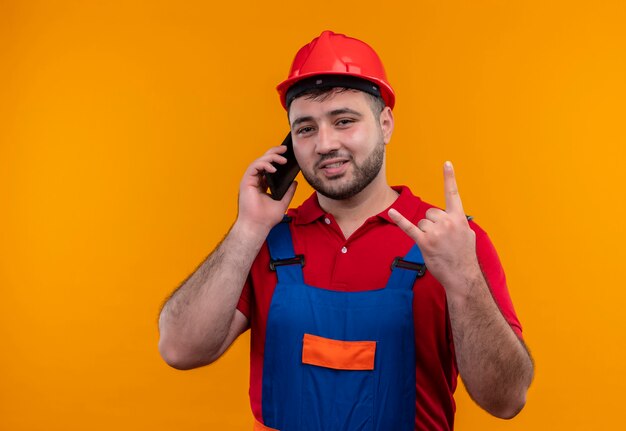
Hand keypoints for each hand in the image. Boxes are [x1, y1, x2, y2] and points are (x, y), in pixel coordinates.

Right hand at [236, 145, 297, 235]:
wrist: (258, 226)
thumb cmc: (266, 218)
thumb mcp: (283, 202)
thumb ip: (288, 192)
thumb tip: (295, 182)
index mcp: (261, 184)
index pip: (268, 167)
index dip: (276, 158)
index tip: (287, 154)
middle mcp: (255, 180)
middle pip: (263, 161)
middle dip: (274, 152)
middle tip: (285, 149)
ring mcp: (250, 180)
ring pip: (259, 161)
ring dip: (271, 157)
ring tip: (282, 160)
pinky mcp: (246, 181)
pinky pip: (254, 167)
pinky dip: (264, 164)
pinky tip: (273, 168)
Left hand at [388, 162, 480, 296]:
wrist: (462, 276)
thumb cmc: (465, 257)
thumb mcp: (468, 235)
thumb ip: (458, 223)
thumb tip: (452, 218)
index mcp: (459, 218)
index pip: (453, 194)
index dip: (449, 178)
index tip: (446, 163)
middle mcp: (447, 222)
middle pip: (430, 212)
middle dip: (432, 224)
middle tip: (441, 240)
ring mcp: (435, 232)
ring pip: (422, 222)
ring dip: (425, 233)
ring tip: (436, 246)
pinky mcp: (424, 242)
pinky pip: (409, 227)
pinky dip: (399, 220)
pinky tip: (391, 212)